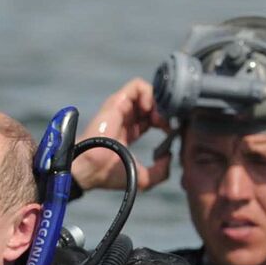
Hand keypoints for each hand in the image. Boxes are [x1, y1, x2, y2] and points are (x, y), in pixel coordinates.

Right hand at [70, 78, 172, 192]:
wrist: (94, 168)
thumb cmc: (111, 173)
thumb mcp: (143, 179)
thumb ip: (160, 172)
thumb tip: (169, 156)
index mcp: (130, 132)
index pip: (152, 118)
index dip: (166, 122)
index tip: (171, 132)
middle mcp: (125, 118)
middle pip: (151, 104)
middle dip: (164, 111)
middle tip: (167, 124)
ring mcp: (121, 109)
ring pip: (146, 92)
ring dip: (158, 101)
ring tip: (158, 117)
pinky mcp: (118, 101)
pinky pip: (137, 85)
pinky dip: (149, 93)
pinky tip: (149, 109)